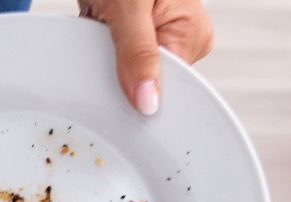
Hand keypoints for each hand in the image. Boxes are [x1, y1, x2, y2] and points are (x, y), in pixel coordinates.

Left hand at [79, 0, 214, 114]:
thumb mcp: (128, 6)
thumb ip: (138, 53)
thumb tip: (149, 102)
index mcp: (193, 33)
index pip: (167, 86)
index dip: (138, 91)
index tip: (115, 84)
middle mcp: (181, 36)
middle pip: (145, 81)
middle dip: (117, 69)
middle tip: (105, 38)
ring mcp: (158, 35)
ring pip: (126, 72)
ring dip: (104, 57)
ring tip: (101, 25)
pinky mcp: (135, 33)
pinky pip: (114, 57)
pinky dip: (98, 47)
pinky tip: (96, 28)